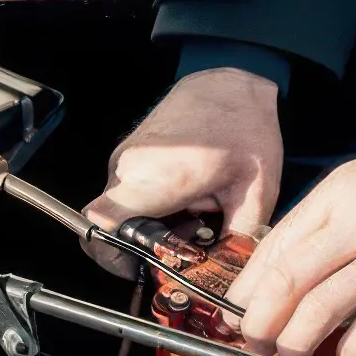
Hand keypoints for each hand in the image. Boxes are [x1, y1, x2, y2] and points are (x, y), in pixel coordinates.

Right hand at [82, 67, 282, 275]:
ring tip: (195, 214)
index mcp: (156, 178)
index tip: (138, 268)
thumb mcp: (255, 193)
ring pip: (124, 214)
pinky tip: (187, 199)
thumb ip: (236, 241)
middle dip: (150, 247)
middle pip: (116, 229)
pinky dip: (154, 208)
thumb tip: (226, 274)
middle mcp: (128, 169)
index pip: (101, 225)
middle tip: (190, 240)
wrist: (230, 81)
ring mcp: (123, 161)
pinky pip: (128, 197)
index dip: (111, 258)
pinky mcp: (127, 158)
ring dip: (156, 226)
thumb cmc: (242, 124)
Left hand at [229, 116, 355, 355]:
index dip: (247, 291)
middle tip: (256, 346)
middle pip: (287, 283)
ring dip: (297, 346)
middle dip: (261, 325)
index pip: (274, 248)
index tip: (235, 317)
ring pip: (322, 310)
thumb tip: (288, 272)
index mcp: (340, 193)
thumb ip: (330, 221)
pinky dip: (351, 354)